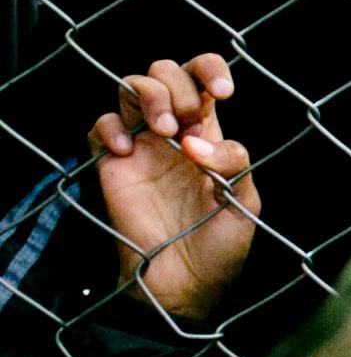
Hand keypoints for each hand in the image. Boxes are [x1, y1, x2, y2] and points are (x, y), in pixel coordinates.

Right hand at [89, 55, 259, 321]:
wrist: (184, 286)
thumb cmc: (219, 247)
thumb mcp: (245, 204)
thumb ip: (234, 164)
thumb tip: (194, 142)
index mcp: (210, 135)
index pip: (203, 80)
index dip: (209, 70)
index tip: (221, 91)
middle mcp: (174, 133)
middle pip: (164, 73)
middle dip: (176, 85)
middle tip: (186, 121)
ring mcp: (141, 146)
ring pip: (130, 87)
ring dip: (148, 97)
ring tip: (163, 133)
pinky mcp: (111, 165)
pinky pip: (100, 125)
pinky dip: (110, 127)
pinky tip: (126, 151)